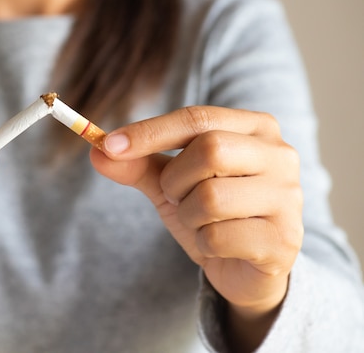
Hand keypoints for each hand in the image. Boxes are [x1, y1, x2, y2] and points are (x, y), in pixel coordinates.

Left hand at [90, 106, 302, 349]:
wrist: (245, 267)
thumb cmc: (211, 212)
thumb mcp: (171, 182)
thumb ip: (138, 163)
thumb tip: (97, 151)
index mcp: (256, 128)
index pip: (197, 118)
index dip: (150, 131)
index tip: (109, 145)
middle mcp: (280, 156)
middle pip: (210, 150)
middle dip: (176, 180)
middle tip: (178, 197)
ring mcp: (287, 199)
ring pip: (210, 197)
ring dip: (188, 215)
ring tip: (203, 222)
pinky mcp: (282, 240)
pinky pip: (218, 237)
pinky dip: (203, 244)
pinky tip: (219, 246)